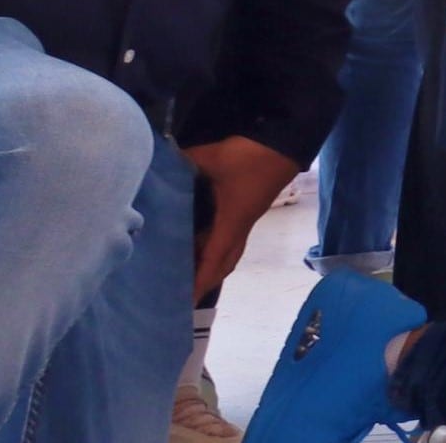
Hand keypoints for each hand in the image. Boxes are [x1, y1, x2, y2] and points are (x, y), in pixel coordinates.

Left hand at [183, 136, 298, 300]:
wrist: (286, 143)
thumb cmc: (252, 157)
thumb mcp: (214, 158)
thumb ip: (184, 162)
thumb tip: (159, 165)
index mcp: (232, 222)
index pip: (213, 260)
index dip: (199, 283)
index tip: (186, 303)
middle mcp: (240, 226)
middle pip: (223, 264)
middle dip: (205, 281)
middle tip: (182, 291)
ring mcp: (245, 218)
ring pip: (227, 251)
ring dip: (209, 264)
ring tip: (185, 268)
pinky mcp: (246, 208)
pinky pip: (227, 236)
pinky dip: (212, 245)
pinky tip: (196, 237)